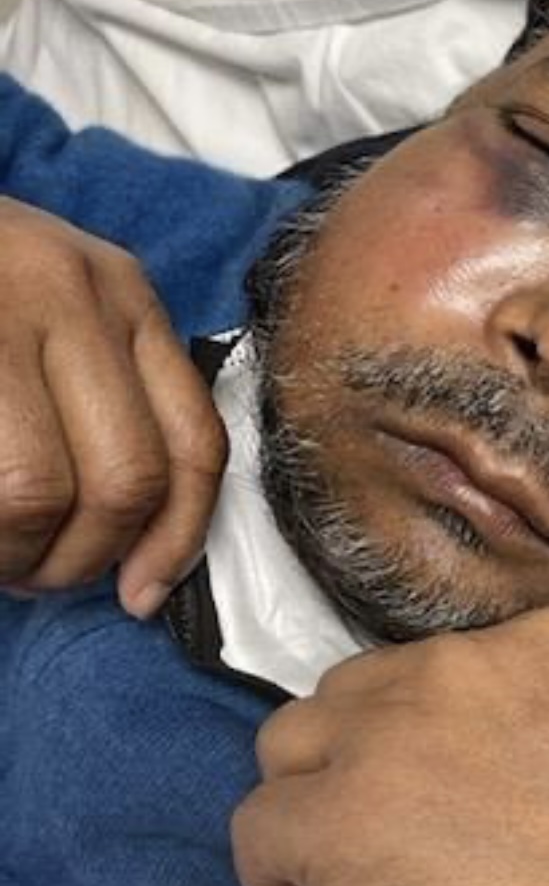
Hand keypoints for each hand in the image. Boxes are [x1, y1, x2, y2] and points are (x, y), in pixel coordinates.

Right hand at [0, 198, 225, 614]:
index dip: (176, 539)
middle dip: (82, 557)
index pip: (194, 439)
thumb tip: (141, 552)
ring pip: (37, 490)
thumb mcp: (53, 312)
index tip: (141, 594)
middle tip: (33, 573)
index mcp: (123, 293)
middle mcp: (73, 291)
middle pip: (127, 478)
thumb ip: (105, 400)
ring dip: (14, 553)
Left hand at [232, 609, 548, 885]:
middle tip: (389, 835)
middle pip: (351, 694)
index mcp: (543, 642)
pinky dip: (275, 872)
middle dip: (357, 758)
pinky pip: (258, 827)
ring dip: (310, 801)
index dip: (420, 735)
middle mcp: (460, 662)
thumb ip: (529, 731)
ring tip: (346, 870)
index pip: (433, 666)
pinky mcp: (340, 815)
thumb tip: (455, 775)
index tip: (436, 792)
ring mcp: (394, 732)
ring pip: (289, 743)